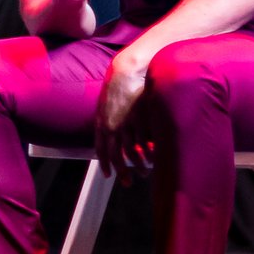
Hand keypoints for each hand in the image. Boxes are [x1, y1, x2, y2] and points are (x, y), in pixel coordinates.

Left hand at [93, 49, 153, 170]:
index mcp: (101, 122)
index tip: (108, 174)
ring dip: (138, 165)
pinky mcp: (141, 120)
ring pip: (131, 151)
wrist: (127, 71)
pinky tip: (153, 160)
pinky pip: (144, 142)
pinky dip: (149, 153)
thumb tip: (112, 133)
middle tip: (128, 183)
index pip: (100, 148)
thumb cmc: (119, 85)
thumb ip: (108, 119)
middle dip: (121, 171)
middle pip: (115, 154)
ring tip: (144, 173)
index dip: (104, 162)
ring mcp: (127, 124)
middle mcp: (111, 126)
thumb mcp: (107, 104)